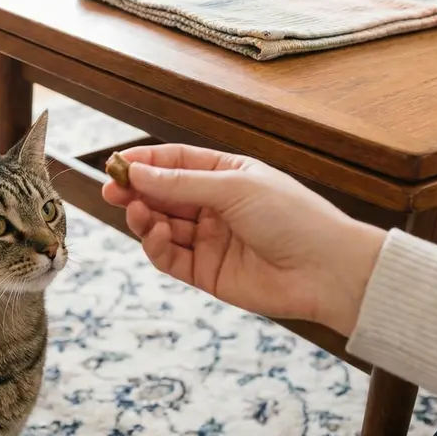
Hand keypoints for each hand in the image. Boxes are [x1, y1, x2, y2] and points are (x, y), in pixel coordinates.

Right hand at [101, 144, 385, 335]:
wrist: (326, 270)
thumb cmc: (293, 218)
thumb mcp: (235, 188)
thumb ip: (182, 184)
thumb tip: (137, 173)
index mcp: (227, 175)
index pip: (177, 163)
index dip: (146, 162)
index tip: (117, 163)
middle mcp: (216, 206)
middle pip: (164, 195)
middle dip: (136, 191)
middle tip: (111, 189)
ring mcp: (210, 240)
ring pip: (162, 226)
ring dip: (144, 218)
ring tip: (137, 213)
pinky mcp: (207, 273)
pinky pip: (171, 258)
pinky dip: (156, 246)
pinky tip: (155, 234)